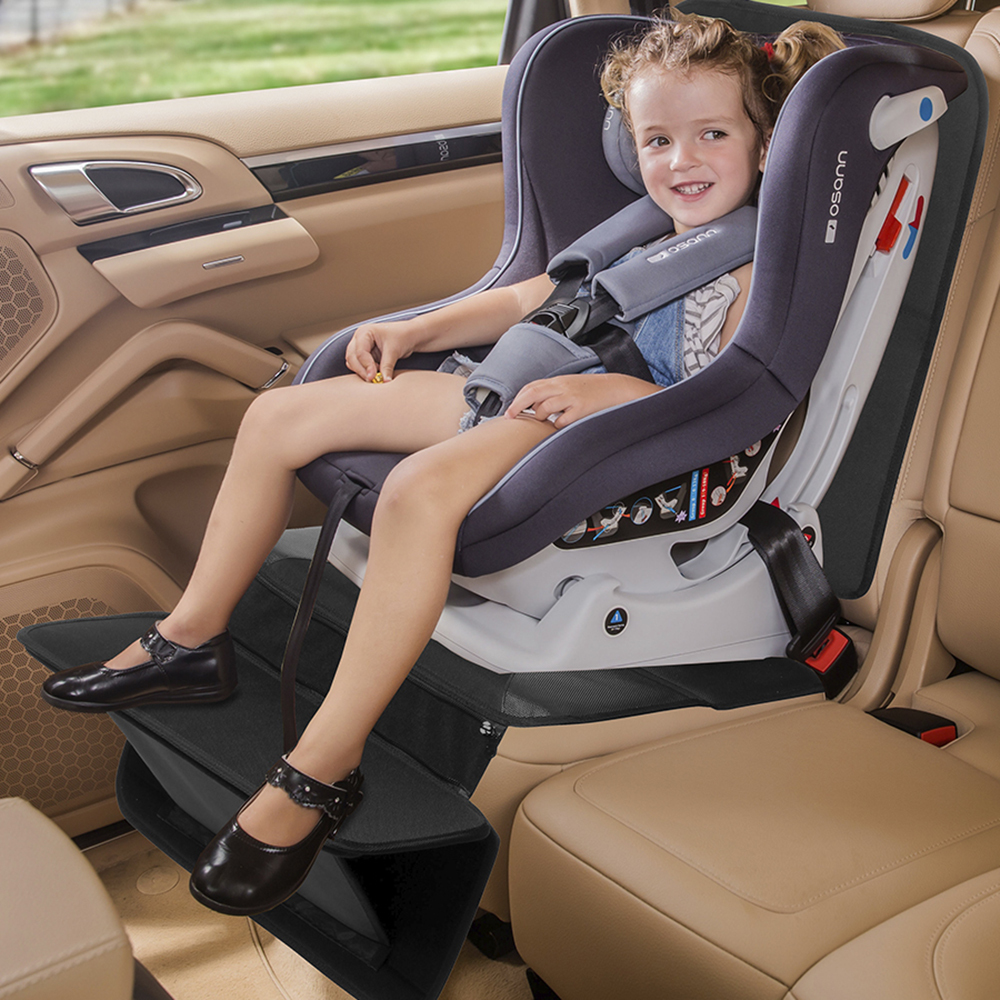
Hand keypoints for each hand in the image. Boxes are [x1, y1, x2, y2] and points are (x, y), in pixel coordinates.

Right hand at [345, 318, 423, 381]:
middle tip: (372, 380)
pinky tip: (377, 374)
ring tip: (377, 376)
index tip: (373, 377)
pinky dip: (365, 372)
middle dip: (361, 370)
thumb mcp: (394, 351)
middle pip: (352, 357)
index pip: (360, 352)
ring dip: (362, 372)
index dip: (366, 365)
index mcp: (364, 332)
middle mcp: (359, 339)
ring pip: (353, 363)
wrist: (410, 337)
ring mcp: (360, 347)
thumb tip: (384, 381)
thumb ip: (387, 367)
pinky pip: (359, 366)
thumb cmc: (402, 337)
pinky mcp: (365, 356)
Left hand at [505, 374, 660, 428]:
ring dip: (538, 416)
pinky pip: (561, 420)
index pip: (531, 387)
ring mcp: (571, 398)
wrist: (617, 389)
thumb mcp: (572, 386)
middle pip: (532, 394)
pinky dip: (556, 425)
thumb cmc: (594, 391)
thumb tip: (534, 404)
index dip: (518, 398)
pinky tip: (558, 427)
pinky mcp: (581, 409)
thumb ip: (554, 392)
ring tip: (541, 422)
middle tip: (509, 417)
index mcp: (559, 381)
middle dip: (517, 406)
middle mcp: (562, 387)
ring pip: (544, 407)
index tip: (509, 410)